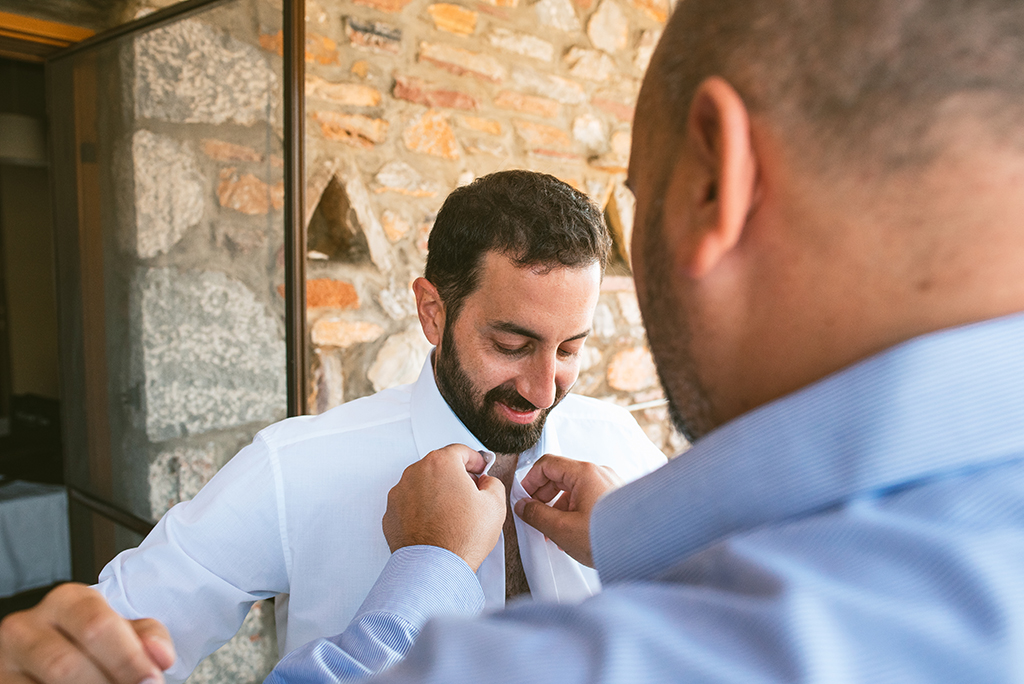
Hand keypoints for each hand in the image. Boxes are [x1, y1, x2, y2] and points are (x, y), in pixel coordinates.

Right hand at [0, 582, 174, 683]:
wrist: (50, 660)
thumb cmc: (92, 643)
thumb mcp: (123, 632)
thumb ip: (147, 637)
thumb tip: (161, 657)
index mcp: (66, 601)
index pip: (97, 626)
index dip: (127, 658)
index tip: (151, 680)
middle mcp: (26, 627)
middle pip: (65, 664)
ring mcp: (5, 660)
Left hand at [382, 444, 505, 570]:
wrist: (435, 569)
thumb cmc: (461, 538)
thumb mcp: (495, 504)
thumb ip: (492, 483)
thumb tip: (486, 483)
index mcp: (440, 464)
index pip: (460, 451)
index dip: (475, 460)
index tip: (480, 468)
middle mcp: (415, 473)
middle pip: (439, 466)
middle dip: (455, 477)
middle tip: (469, 494)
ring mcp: (399, 493)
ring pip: (422, 485)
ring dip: (436, 493)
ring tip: (452, 515)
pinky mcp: (391, 513)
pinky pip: (410, 504)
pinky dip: (421, 510)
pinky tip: (435, 525)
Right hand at [515, 455, 622, 566]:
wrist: (644, 551)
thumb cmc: (608, 537)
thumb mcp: (561, 528)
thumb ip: (536, 514)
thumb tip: (523, 507)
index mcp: (584, 473)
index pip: (547, 464)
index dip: (530, 481)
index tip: (524, 498)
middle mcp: (599, 474)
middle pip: (560, 476)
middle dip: (543, 497)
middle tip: (535, 516)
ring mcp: (610, 485)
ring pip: (574, 489)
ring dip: (558, 507)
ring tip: (553, 531)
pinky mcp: (616, 500)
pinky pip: (589, 498)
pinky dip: (575, 511)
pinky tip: (572, 533)